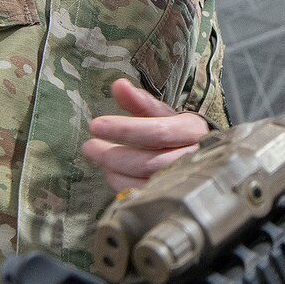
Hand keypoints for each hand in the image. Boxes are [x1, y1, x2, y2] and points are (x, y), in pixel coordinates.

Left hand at [81, 78, 207, 193]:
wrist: (195, 156)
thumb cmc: (176, 132)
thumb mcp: (161, 114)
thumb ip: (140, 101)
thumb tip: (118, 85)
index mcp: (193, 130)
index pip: (158, 132)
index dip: (125, 129)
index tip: (95, 125)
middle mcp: (193, 158)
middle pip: (149, 162)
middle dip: (113, 154)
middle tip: (89, 146)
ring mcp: (184, 182)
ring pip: (144, 181)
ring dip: (114, 170)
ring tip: (98, 156)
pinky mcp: (171, 198)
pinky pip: (142, 195)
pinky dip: (121, 184)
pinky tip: (111, 172)